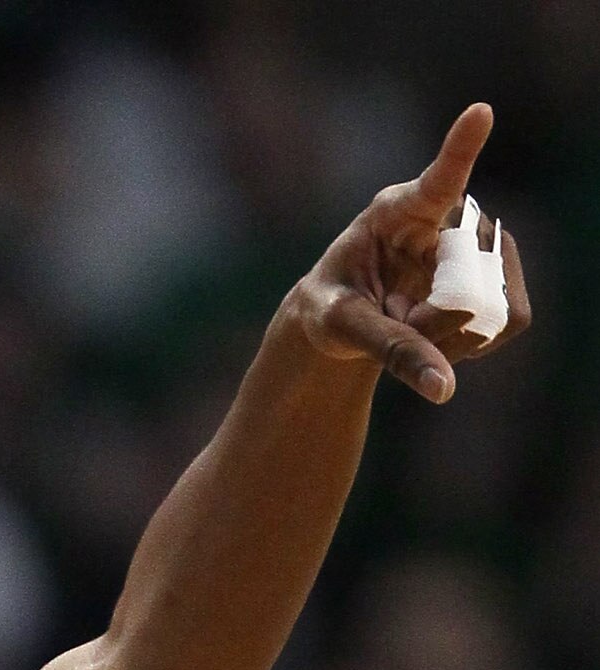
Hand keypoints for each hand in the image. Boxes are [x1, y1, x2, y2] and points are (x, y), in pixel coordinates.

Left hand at [292, 102, 529, 403]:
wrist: (341, 315)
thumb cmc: (330, 305)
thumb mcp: (343, 327)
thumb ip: (391, 350)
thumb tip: (444, 388)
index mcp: (397, 210)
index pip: (437, 180)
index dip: (460, 149)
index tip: (479, 113)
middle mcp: (447, 215)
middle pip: (472, 278)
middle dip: (439, 320)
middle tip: (399, 320)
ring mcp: (476, 242)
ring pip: (494, 303)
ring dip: (457, 334)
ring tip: (416, 323)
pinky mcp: (494, 273)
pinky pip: (508, 319)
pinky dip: (476, 342)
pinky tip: (442, 336)